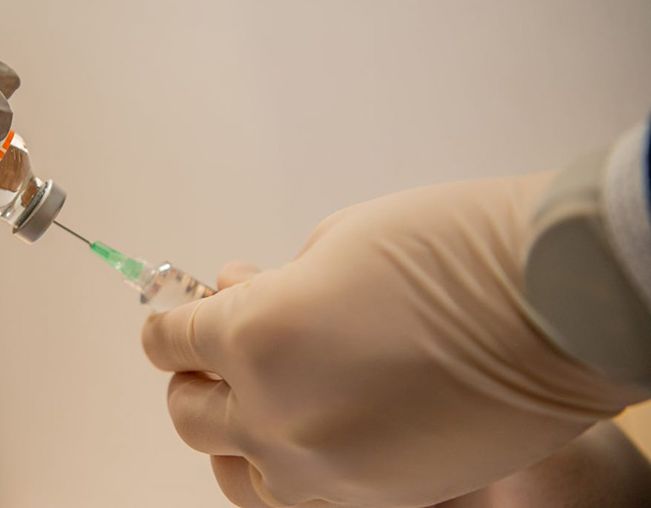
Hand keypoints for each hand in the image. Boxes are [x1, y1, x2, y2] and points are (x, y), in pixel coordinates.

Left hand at [142, 172, 647, 506]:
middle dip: (192, 379)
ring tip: (256, 399)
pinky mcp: (374, 500)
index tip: (170, 320)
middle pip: (189, 415)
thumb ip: (268, 287)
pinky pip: (295, 495)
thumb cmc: (457, 251)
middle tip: (210, 356)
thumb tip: (233, 300)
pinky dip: (283, 464)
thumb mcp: (335, 243)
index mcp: (257, 337)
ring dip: (232, 432)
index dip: (166, 325)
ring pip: (234, 471)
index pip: (172, 343)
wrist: (559, 305)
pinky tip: (306, 428)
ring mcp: (325, 472)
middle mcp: (278, 416)